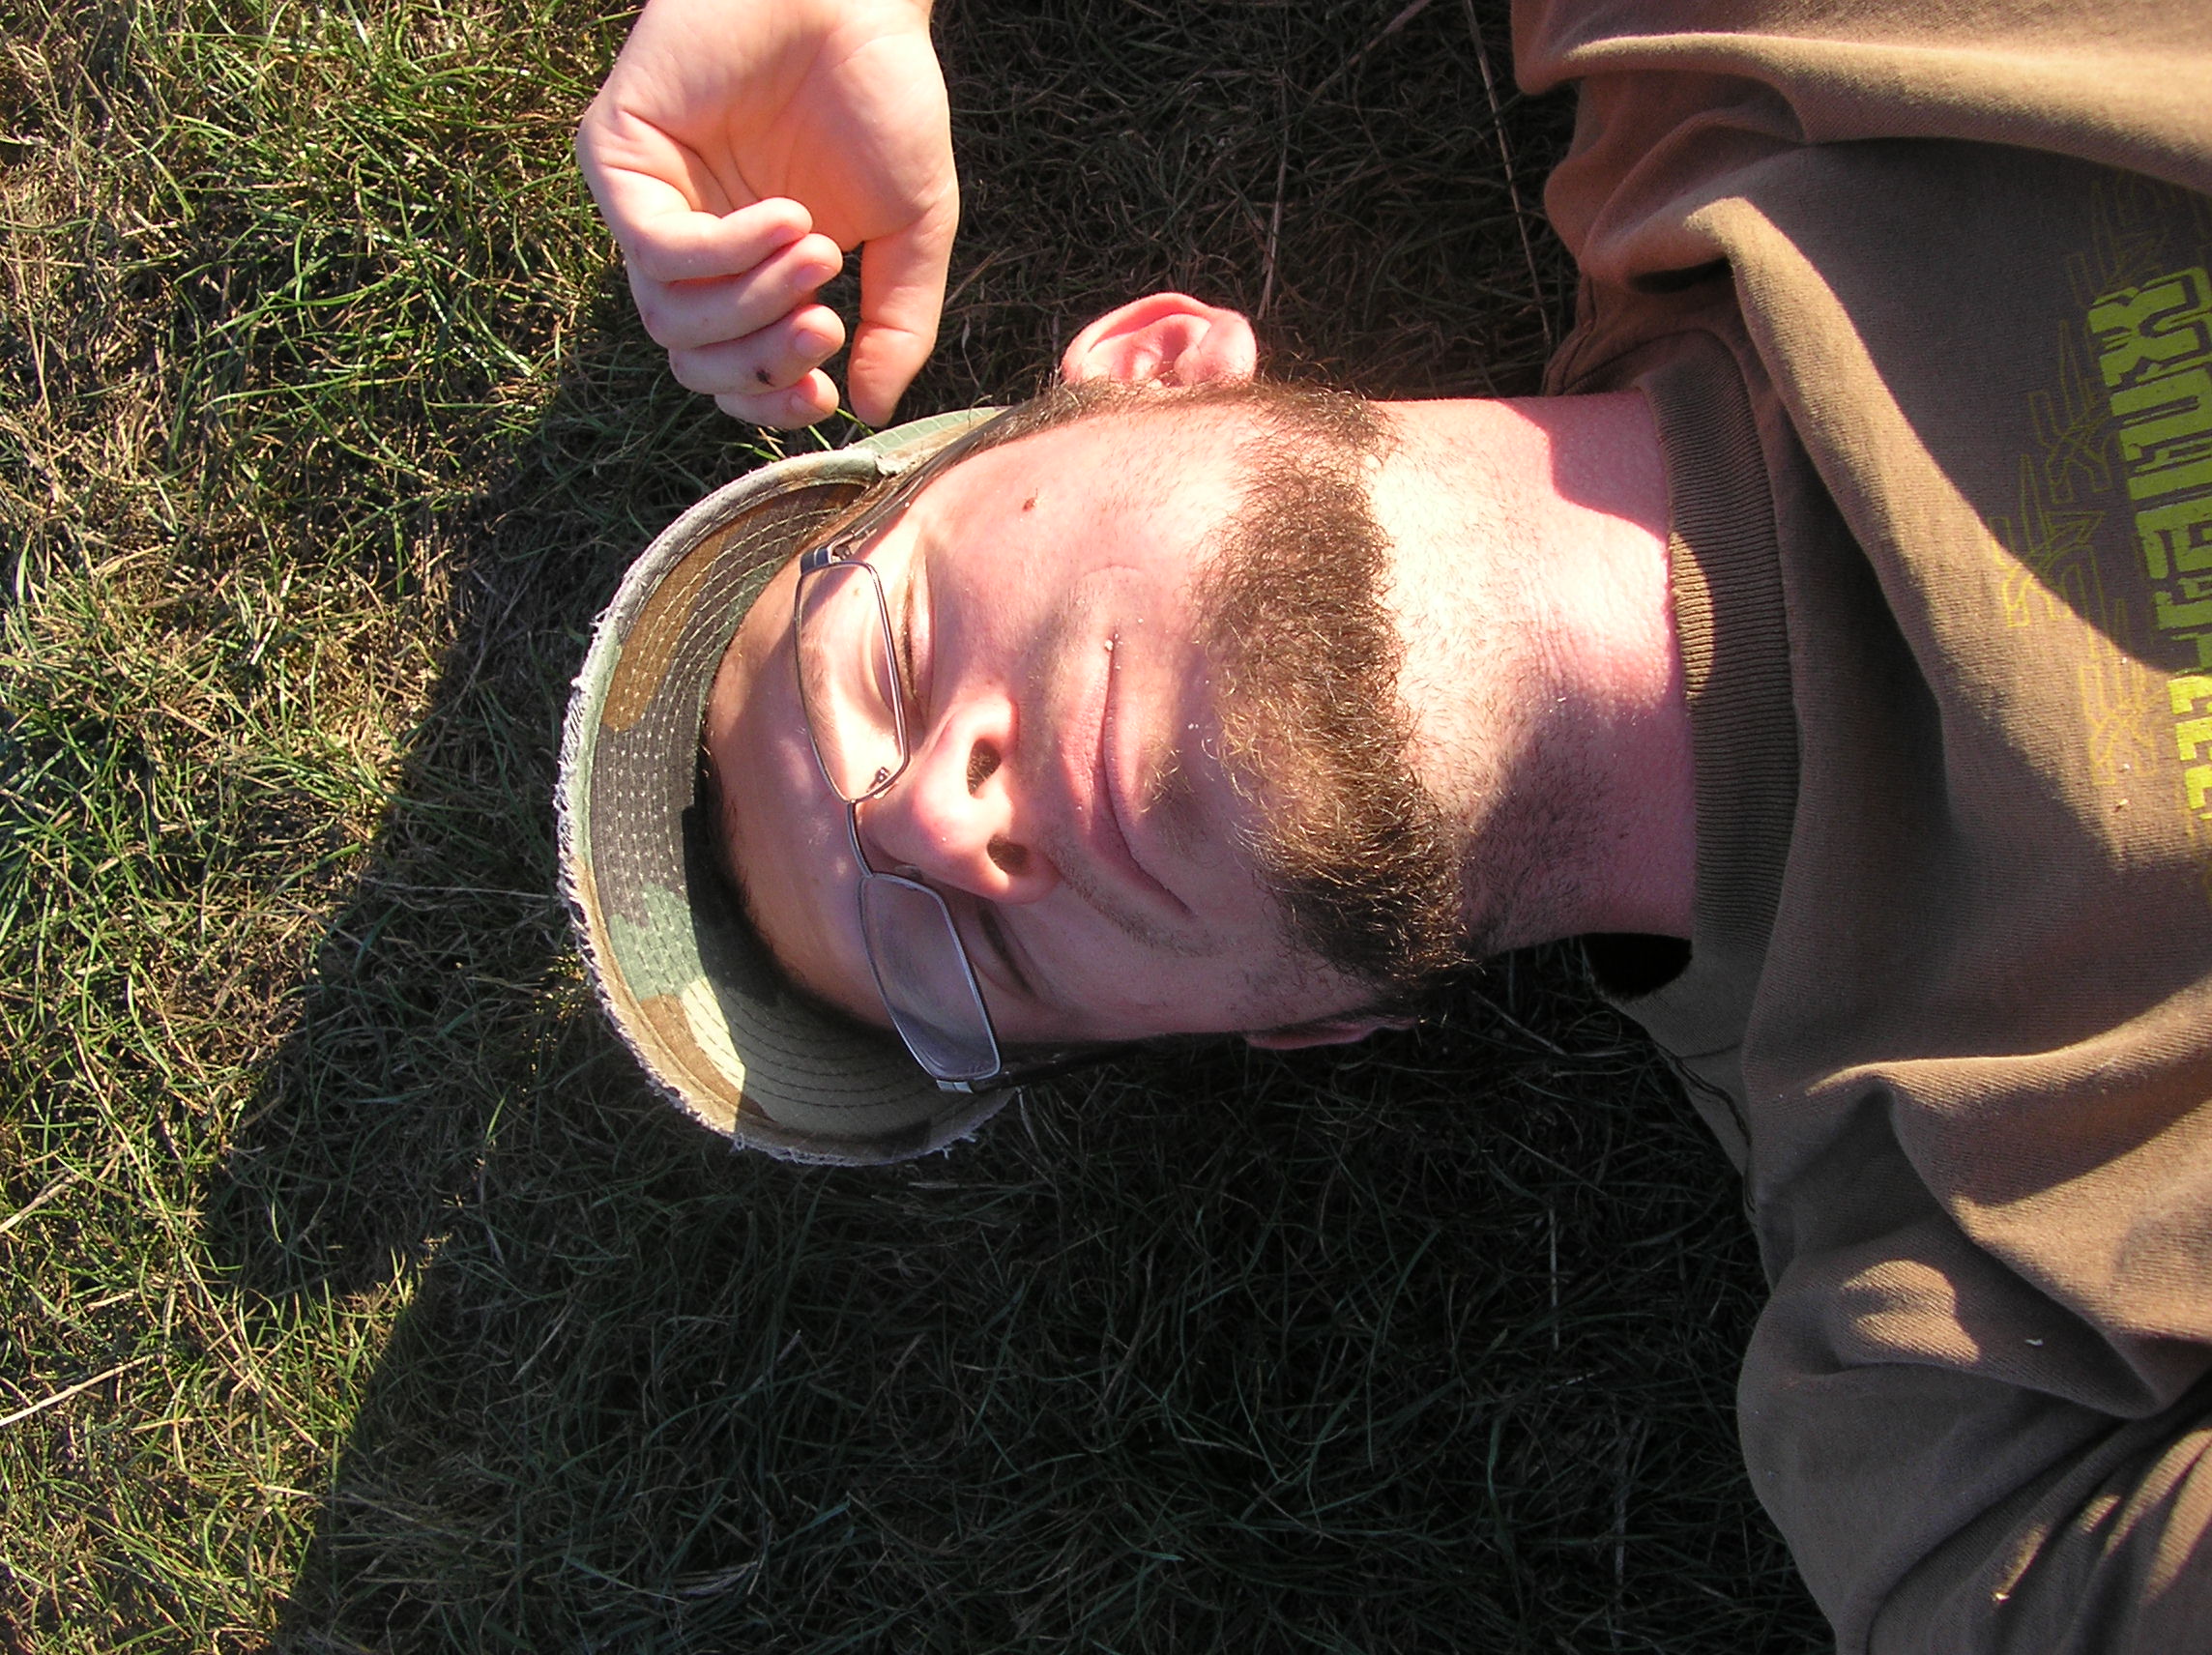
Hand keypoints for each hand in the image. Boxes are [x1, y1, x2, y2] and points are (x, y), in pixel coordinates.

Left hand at [577, 0, 956, 427]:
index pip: (730, 375)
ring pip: (670, 318)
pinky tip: (789, 217)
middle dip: (762, 364)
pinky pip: (657, 250)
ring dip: (754, 303)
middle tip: (825, 326)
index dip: (771, 402)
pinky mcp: (617, 155)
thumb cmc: (883, 96)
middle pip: (692, 361)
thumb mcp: (911, 233)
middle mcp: (693, 245)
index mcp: (751, 272)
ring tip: (818, 250)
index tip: (826, 389)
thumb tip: (870, 411)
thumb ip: (897, 325)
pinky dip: (728, 252)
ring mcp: (649, 202)